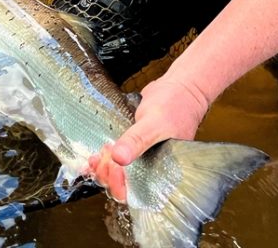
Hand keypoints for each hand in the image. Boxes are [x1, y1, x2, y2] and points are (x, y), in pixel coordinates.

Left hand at [87, 76, 210, 201]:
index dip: (120, 184)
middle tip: (101, 159)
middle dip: (108, 175)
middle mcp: (153, 167)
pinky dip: (106, 158)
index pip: (137, 191)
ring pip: (119, 172)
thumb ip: (137, 140)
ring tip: (97, 156)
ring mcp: (143, 156)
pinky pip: (118, 157)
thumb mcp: (154, 122)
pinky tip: (96, 154)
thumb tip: (119, 158)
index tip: (112, 167)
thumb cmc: (176, 104)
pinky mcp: (134, 145)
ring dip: (104, 168)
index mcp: (162, 170)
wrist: (181, 85)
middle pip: (124, 184)